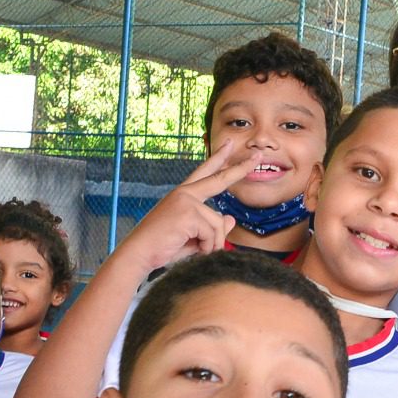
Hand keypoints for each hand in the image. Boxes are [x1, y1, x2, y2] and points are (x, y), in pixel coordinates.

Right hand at [115, 140, 257, 275]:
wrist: (139, 254)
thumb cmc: (163, 246)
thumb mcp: (193, 236)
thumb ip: (212, 228)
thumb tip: (231, 219)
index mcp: (184, 195)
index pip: (204, 173)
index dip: (218, 158)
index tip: (228, 144)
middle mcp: (184, 193)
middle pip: (219, 179)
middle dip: (241, 168)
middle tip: (259, 157)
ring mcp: (185, 200)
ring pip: (218, 223)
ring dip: (212, 243)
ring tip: (195, 249)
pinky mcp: (187, 212)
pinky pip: (212, 232)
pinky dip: (206, 246)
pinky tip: (191, 248)